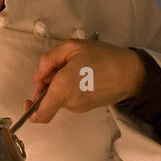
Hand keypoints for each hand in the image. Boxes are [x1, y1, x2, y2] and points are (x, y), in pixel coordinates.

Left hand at [24, 40, 145, 123]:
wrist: (131, 73)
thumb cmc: (104, 58)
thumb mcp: (72, 47)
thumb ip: (48, 60)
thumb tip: (38, 76)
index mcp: (63, 89)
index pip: (41, 114)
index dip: (30, 111)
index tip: (28, 101)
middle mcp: (69, 102)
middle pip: (47, 100)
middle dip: (47, 85)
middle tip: (59, 66)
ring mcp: (79, 107)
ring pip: (59, 98)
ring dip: (60, 84)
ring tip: (76, 67)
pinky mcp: (86, 107)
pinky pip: (70, 98)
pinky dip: (70, 87)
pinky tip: (82, 74)